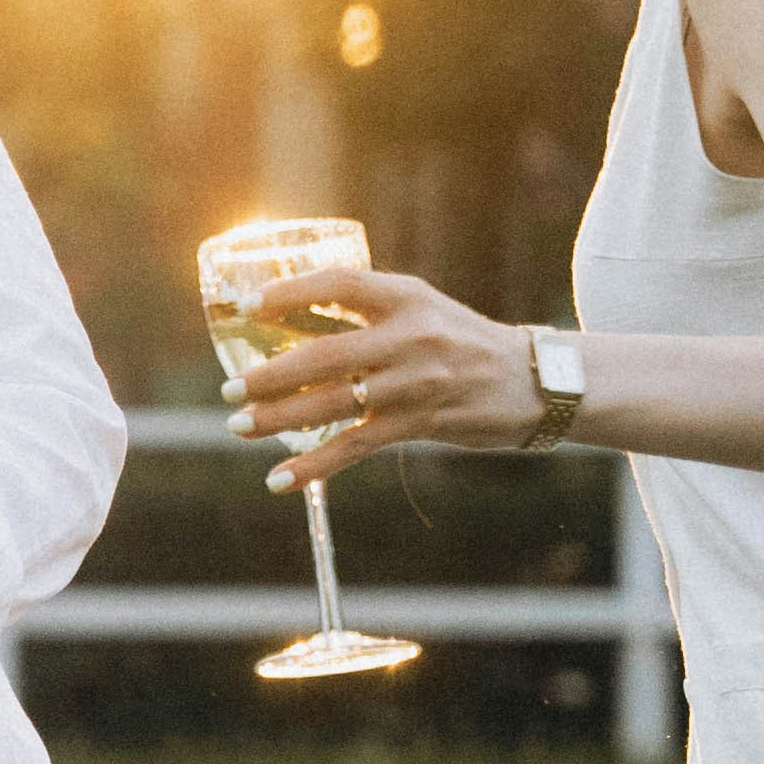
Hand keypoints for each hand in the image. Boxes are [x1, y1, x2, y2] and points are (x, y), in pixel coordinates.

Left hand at [223, 267, 532, 488]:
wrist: (533, 381)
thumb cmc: (462, 341)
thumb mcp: (422, 309)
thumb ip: (368, 310)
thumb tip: (292, 316)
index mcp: (406, 296)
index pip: (339, 284)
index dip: (289, 292)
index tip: (246, 305)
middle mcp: (410, 335)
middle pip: (325, 353)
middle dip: (270, 375)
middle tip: (229, 389)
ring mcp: (415, 382)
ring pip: (334, 403)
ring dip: (279, 419)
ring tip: (239, 426)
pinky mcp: (420, 422)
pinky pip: (355, 446)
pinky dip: (314, 466)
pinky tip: (280, 480)